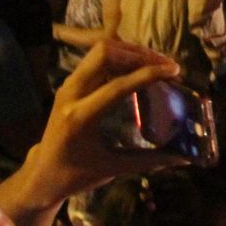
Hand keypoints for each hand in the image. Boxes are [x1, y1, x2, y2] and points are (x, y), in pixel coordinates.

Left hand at [21, 40, 187, 202]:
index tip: (174, 71)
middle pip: (105, 53)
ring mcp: (68, 85)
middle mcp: (71, 94)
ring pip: (100, 50)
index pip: (117, 86)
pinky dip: (120, 56)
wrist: (42, 173)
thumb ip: (147, 160)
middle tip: (166, 65)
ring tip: (157, 63)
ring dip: (131, 52)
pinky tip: (138, 67)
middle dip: (139, 54)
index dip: (147, 74)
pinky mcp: (70, 83)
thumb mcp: (112, 169)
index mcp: (79, 117)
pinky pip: (96, 58)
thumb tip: (183, 158)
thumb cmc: (76, 175)